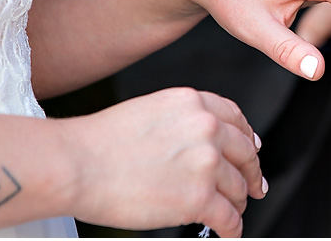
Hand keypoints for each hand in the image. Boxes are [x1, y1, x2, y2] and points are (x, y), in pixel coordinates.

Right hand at [62, 88, 263, 236]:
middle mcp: (207, 128)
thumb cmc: (102, 142)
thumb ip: (185, 121)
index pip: (237, 120)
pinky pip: (229, 217)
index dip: (247, 140)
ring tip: (232, 212)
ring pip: (238, 187)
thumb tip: (208, 141)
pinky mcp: (200, 197)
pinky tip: (229, 233)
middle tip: (253, 187)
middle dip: (251, 173)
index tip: (251, 152)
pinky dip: (233, 228)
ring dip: (238, 203)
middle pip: (245, 153)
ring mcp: (206, 163)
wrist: (77, 164)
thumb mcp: (153, 111)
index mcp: (195, 103)